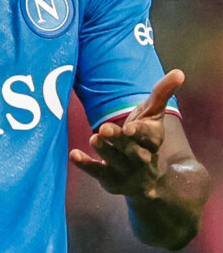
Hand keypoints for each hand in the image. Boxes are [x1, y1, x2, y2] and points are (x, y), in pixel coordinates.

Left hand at [70, 70, 184, 197]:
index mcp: (153, 141)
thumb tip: (179, 72)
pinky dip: (86, 165)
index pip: (149, 136)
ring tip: (93, 138)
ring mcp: (126, 171)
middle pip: (132, 149)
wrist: (148, 178)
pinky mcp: (111, 180)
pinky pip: (98, 172)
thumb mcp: (154, 114)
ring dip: (104, 150)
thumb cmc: (146, 135)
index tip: (130, 128)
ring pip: (115, 161)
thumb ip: (162, 93)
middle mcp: (142, 158)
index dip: (140, 132)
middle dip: (118, 140)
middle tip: (104, 129)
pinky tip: (74, 154)